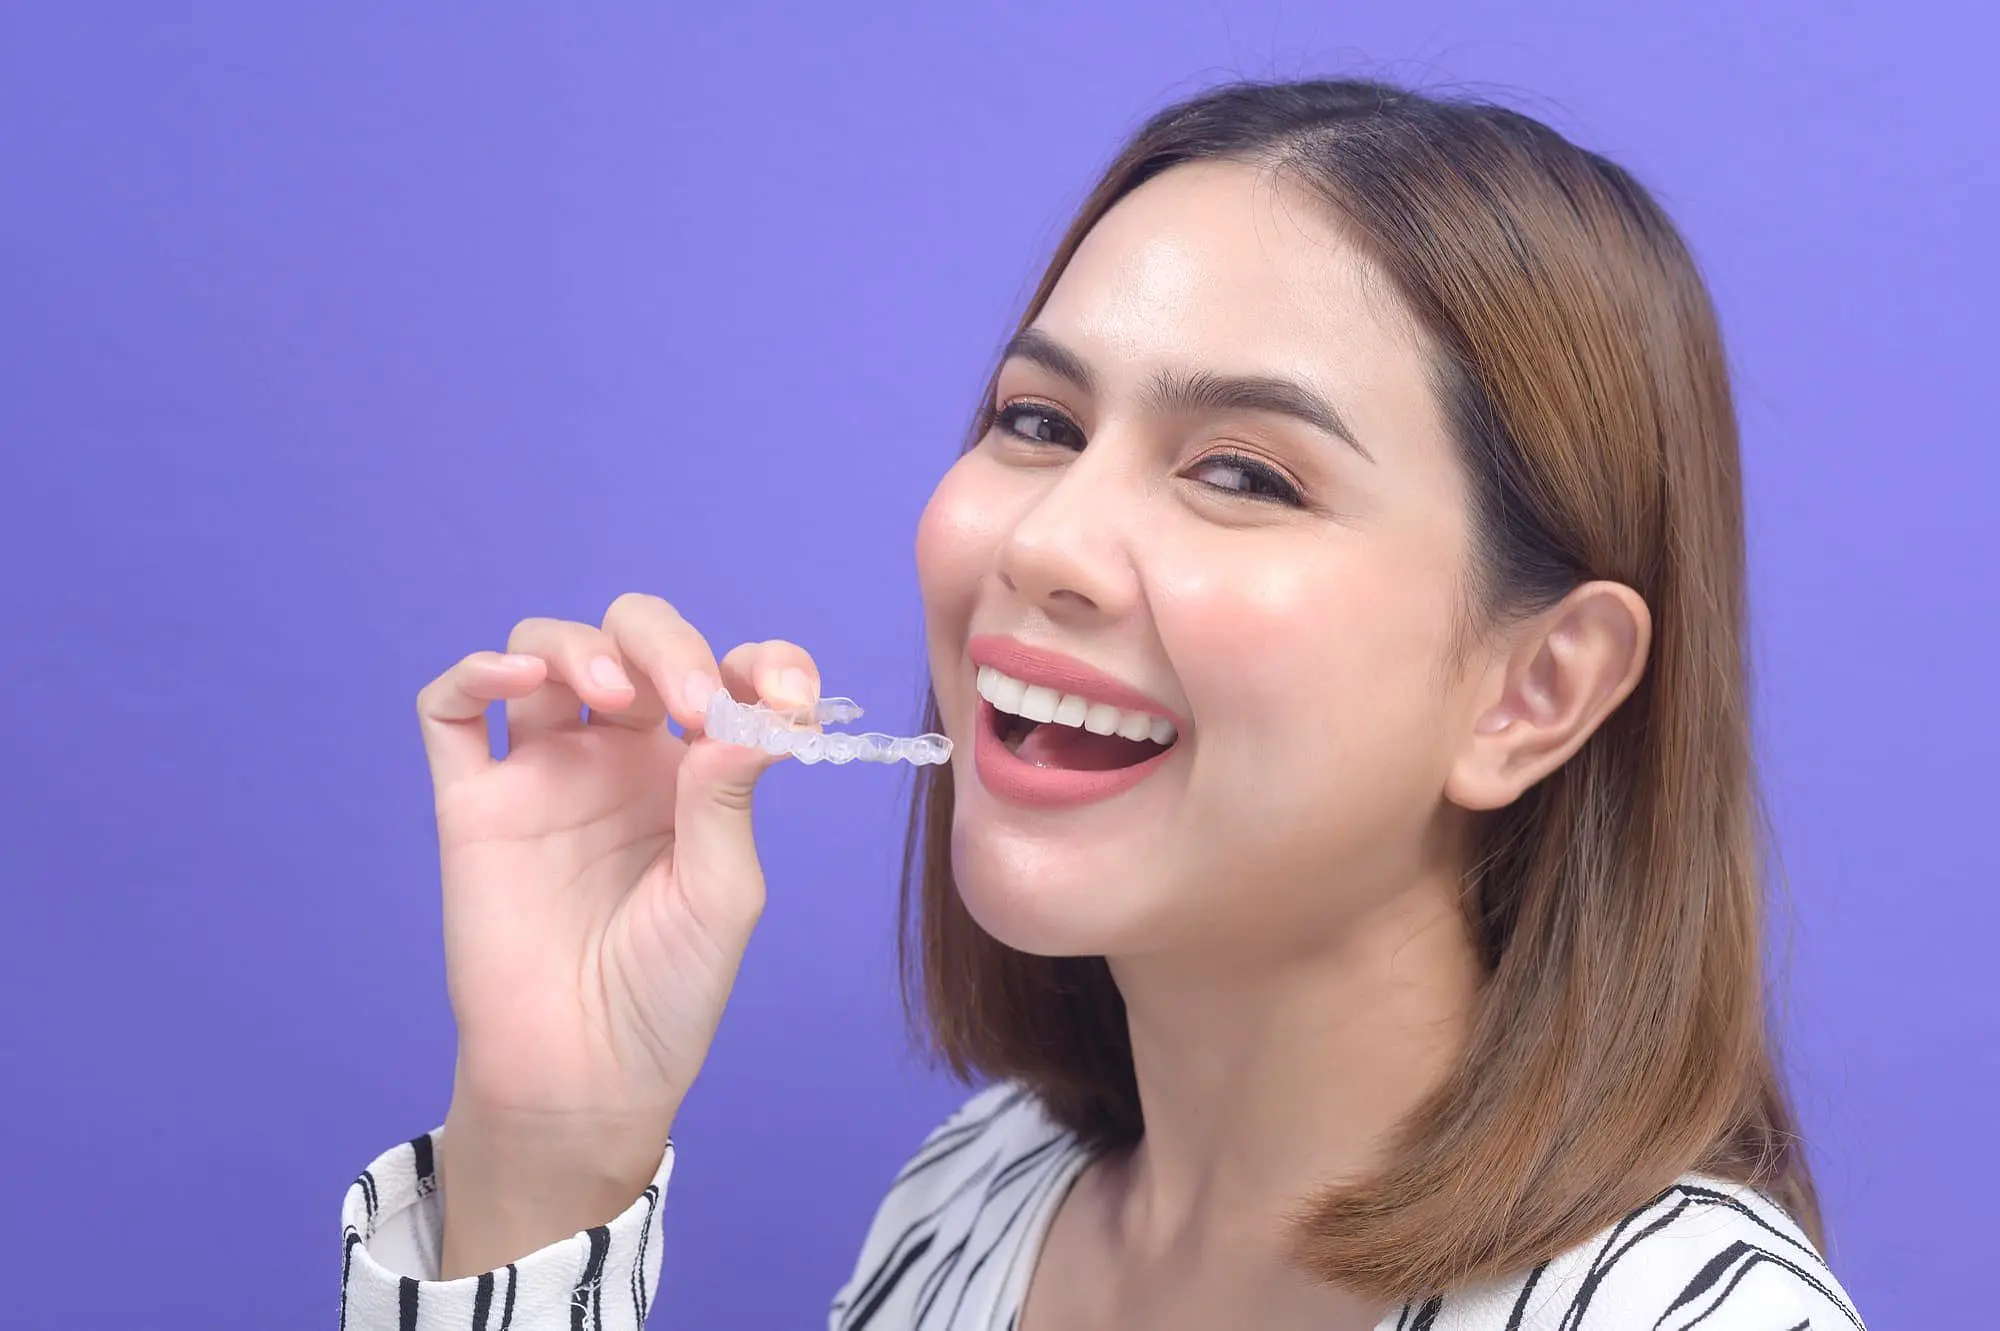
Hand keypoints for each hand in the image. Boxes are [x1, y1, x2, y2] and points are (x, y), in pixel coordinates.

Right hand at [412, 592, 819, 1273]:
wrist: (584, 1076)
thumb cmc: (667, 992)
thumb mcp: (724, 891)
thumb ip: (728, 794)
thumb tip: (750, 710)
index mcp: (694, 770)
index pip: (728, 674)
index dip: (762, 664)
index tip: (788, 693)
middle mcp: (620, 755)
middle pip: (634, 638)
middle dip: (666, 644)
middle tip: (687, 700)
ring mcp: (543, 772)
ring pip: (546, 650)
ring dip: (581, 645)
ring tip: (610, 693)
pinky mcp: (473, 803)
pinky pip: (451, 711)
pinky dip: (476, 671)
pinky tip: (516, 678)